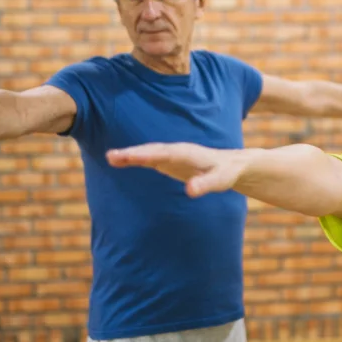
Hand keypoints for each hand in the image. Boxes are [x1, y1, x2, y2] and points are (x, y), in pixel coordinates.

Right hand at [107, 143, 245, 196]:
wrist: (231, 164)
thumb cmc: (226, 172)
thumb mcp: (220, 180)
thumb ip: (206, 184)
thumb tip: (190, 191)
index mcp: (187, 153)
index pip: (164, 153)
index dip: (147, 154)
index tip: (130, 156)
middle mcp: (176, 151)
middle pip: (151, 151)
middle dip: (132, 153)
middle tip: (111, 156)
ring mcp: (171, 155)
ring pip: (147, 153)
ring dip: (129, 155)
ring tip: (110, 158)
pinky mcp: (168, 161)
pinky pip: (148, 158)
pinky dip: (134, 158)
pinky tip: (119, 161)